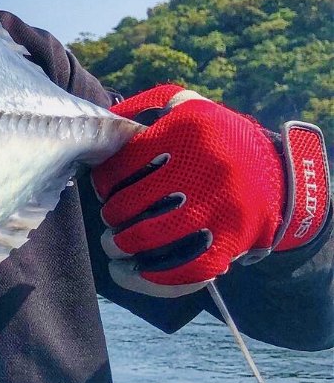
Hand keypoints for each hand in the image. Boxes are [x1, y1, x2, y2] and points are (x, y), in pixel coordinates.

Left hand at [90, 85, 328, 297]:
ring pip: (148, 237)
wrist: (279, 177)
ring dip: (121, 245)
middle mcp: (203, 169)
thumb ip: (146, 105)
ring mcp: (218, 208)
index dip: (103, 183)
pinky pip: (183, 268)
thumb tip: (105, 120)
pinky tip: (133, 269)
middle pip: (129, 205)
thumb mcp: (188, 107)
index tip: (104, 189)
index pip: (120, 166)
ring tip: (116, 243)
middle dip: (111, 217)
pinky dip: (151, 277)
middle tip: (111, 219)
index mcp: (188, 132)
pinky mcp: (230, 240)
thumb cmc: (218, 140)